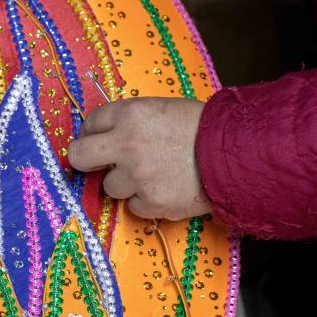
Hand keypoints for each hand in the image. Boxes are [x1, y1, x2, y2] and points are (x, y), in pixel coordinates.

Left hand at [68, 97, 210, 219]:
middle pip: (80, 156)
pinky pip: (134, 206)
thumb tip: (109, 136)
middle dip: (85, 160)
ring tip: (154, 175)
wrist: (236, 155)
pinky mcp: (150, 203)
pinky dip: (146, 201)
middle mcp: (126, 144)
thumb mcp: (162, 110)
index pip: (91, 122)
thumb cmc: (202, 127)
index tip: (97, 139)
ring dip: (126, 183)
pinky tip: (166, 189)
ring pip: (110, 187)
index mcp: (130, 114)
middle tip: (97, 164)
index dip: (93, 132)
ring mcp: (137, 176)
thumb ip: (132, 121)